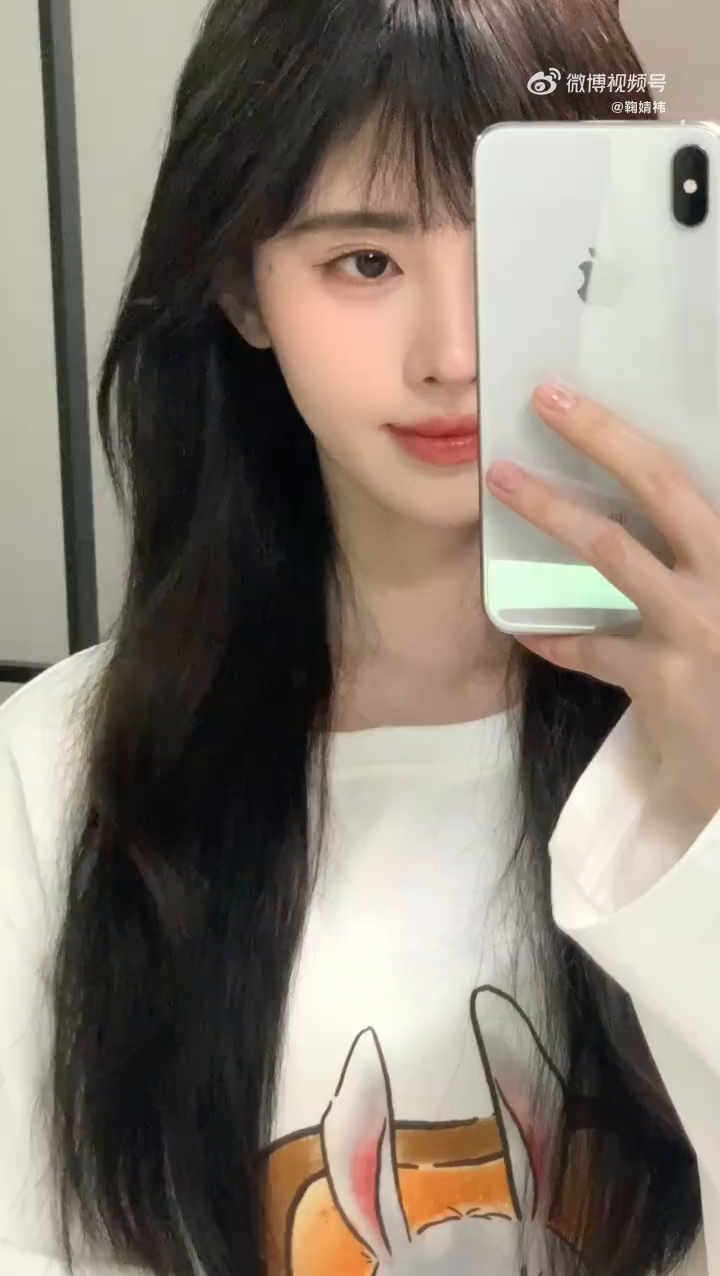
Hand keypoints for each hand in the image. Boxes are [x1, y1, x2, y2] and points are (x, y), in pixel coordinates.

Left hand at [485, 381, 719, 826]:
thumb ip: (703, 553)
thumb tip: (677, 522)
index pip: (686, 475)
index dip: (628, 432)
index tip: (577, 396)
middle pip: (660, 486)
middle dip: (600, 436)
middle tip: (546, 400)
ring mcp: (695, 625)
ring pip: (614, 552)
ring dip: (553, 512)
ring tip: (502, 483)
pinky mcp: (663, 680)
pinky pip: (593, 650)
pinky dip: (557, 639)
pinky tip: (525, 629)